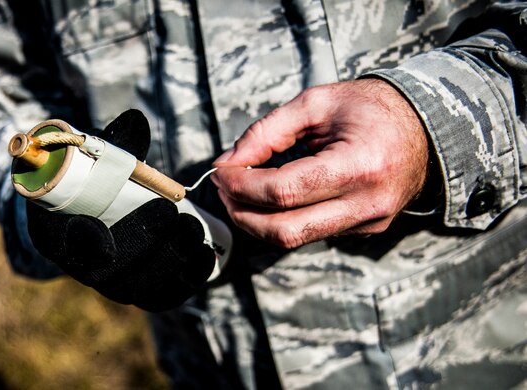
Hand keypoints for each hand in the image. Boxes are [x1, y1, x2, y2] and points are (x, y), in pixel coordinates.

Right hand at [26, 110, 214, 311]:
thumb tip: (136, 121)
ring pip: (140, 288)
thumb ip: (113, 146)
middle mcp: (81, 267)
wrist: (89, 208)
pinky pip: (161, 296)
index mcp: (56, 234)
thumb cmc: (89, 180)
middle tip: (172, 217)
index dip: (84, 242)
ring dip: (172, 265)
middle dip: (146, 248)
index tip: (101, 233)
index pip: (66, 245)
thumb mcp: (92, 160)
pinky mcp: (138, 290)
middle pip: (112, 273)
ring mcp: (111, 283)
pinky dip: (185, 281)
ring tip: (194, 234)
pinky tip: (205, 258)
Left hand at [210, 79, 428, 247]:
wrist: (424, 127)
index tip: (221, 171)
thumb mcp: (315, 104)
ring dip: (257, 221)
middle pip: (285, 230)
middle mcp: (367, 203)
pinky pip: (312, 233)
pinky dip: (282, 219)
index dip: (243, 185)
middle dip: (242, 213)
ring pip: (295, 239)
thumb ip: (267, 131)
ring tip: (240, 192)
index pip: (284, 191)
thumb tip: (228, 162)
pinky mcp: (365, 230)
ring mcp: (368, 223)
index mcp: (359, 165)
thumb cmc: (369, 108)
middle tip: (223, 188)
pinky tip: (271, 197)